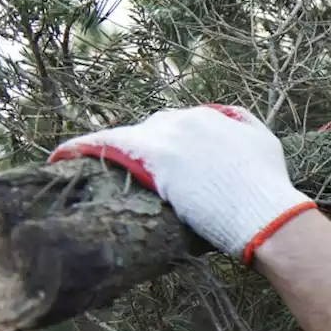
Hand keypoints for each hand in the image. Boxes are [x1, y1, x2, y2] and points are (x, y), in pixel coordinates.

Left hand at [47, 104, 315, 263]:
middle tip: (140, 177)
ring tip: (90, 164)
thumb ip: (245, 126)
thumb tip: (232, 120)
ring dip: (114, 151)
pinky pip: (107, 145)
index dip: (168, 147)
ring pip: (128, 138)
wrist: (266, 214)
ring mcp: (169, 137)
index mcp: (211, 116)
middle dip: (145, 150)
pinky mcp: (154, 158)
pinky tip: (61, 156)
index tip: (163, 164)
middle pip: (151, 130)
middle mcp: (187, 119)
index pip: (176, 125)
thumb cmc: (269, 187)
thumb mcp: (266, 144)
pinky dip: (83, 147)